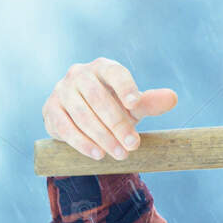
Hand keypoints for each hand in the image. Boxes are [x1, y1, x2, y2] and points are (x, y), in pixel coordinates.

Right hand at [42, 57, 177, 160]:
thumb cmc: (113, 106)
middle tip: (133, 145)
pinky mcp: (50, 110)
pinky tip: (98, 154)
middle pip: (98, 98)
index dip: (125, 87)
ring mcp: (61, 91)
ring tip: (120, 154)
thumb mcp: (132, 105)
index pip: (114, 73)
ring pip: (82, 115)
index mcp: (102, 68)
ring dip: (103, 137)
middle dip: (117, 124)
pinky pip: (65, 127)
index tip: (135, 105)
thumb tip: (172, 98)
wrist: (80, 116)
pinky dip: (82, 143)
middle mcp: (79, 74)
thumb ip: (150, 102)